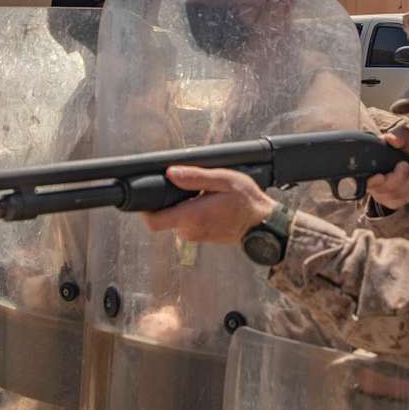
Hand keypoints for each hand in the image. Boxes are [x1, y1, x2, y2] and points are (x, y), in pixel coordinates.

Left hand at [141, 166, 275, 244]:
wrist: (264, 225)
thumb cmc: (247, 202)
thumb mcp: (223, 180)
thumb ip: (195, 177)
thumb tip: (171, 173)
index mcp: (191, 216)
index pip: (153, 221)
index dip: (144, 208)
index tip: (147, 194)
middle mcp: (189, 231)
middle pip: (164, 216)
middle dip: (169, 200)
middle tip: (185, 185)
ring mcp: (195, 236)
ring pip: (176, 219)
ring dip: (183, 205)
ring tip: (202, 193)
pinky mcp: (202, 237)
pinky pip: (188, 223)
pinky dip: (192, 212)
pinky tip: (207, 202)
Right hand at [365, 128, 408, 210]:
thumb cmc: (403, 145)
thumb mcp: (401, 135)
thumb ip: (397, 135)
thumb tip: (394, 140)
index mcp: (369, 168)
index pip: (365, 180)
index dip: (372, 182)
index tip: (380, 176)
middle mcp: (374, 184)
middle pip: (384, 190)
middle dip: (398, 177)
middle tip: (405, 164)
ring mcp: (384, 195)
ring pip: (397, 196)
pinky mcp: (396, 201)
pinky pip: (406, 200)